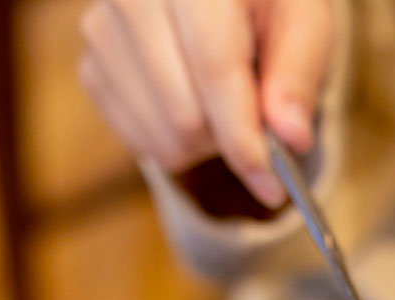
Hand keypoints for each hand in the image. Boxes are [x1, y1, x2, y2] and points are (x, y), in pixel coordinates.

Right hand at [78, 0, 333, 207]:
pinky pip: (138, 141)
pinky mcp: (92, 67)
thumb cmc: (264, 2)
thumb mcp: (303, 22)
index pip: (215, 69)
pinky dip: (175, 143)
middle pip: (185, 116)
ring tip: (224, 105)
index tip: (272, 186)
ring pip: (161, 138)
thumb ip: (297, 77)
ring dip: (204, 145)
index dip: (244, 138)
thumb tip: (291, 138)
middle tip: (258, 122)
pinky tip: (194, 107)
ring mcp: (102, 32)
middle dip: (230, 141)